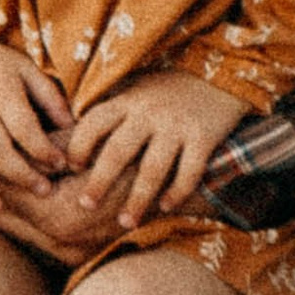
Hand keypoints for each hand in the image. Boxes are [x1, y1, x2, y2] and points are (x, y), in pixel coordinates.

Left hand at [64, 73, 244, 227]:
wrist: (223, 72)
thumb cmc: (170, 87)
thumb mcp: (137, 88)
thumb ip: (112, 108)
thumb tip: (72, 133)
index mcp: (128, 99)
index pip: (94, 123)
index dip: (78, 146)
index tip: (70, 167)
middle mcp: (149, 112)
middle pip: (117, 151)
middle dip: (99, 181)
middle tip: (86, 205)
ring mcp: (177, 125)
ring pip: (152, 169)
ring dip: (137, 199)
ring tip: (125, 222)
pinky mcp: (204, 136)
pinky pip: (188, 171)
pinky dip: (176, 192)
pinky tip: (165, 207)